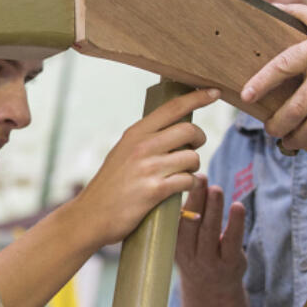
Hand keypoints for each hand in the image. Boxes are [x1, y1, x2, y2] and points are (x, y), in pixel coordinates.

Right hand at [69, 87, 216, 247]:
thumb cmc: (109, 186)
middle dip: (199, 139)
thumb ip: (144, 139)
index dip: (197, 97)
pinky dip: (189, 184)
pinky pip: (188, 181)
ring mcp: (148, 168)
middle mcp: (142, 146)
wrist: (90, 215)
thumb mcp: (122, 152)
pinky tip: (180, 188)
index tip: (215, 92)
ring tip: (182, 173)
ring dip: (194, 167)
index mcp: (135, 134)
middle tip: (193, 148)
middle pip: (189, 130)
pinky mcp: (155, 190)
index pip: (172, 107)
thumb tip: (173, 128)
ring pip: (192, 158)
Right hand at [175, 175, 246, 299]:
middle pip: (193, 225)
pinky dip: (236, 223)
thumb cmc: (196, 256)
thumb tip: (180, 183)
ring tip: (216, 189)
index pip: (177, 222)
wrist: (211, 292)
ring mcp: (211, 261)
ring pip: (211, 232)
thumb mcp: (182, 243)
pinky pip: (233, 241)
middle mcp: (191, 255)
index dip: (183, 201)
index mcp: (176, 247)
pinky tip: (238, 206)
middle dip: (196, 200)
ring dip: (214, 209)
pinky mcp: (232, 264)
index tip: (185, 179)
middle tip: (200, 178)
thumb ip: (181, 221)